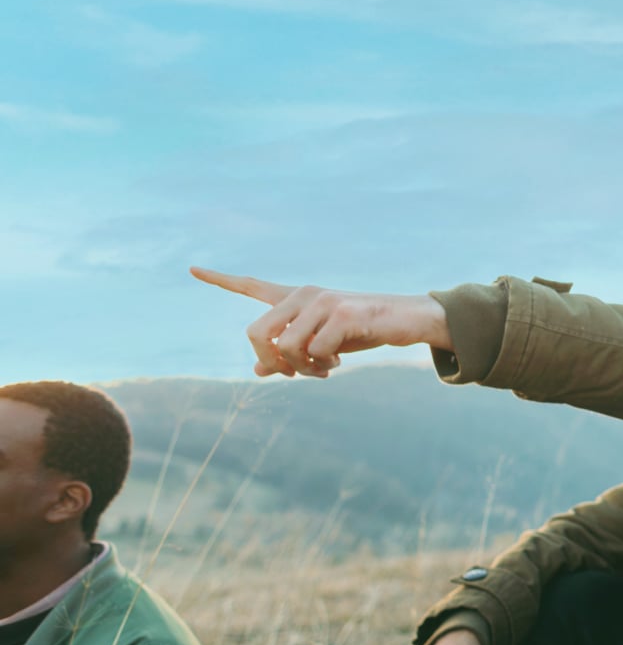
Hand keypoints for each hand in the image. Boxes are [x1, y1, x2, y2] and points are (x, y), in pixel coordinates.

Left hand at [190, 266, 452, 377]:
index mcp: (296, 298)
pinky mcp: (342, 313)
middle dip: (271, 362)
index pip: (252, 286)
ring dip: (301, 369)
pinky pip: (315, 351)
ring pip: (286, 347)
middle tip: (291, 375)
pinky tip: (338, 361)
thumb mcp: (323, 344)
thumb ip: (291, 353)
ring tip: (322, 370)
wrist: (408, 319)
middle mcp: (304, 294)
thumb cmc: (363, 330)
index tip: (192, 269)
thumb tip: (258, 370)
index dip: (220, 280)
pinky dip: (323, 365)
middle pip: (257, 333)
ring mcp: (322, 302)